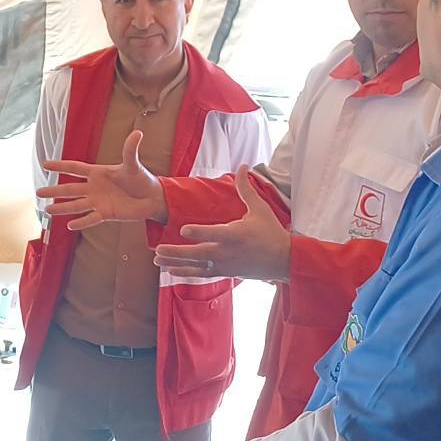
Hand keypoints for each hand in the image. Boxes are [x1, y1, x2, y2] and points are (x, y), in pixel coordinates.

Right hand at [37, 131, 165, 228]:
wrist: (151, 197)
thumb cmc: (141, 178)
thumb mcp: (133, 163)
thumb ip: (130, 150)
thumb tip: (137, 132)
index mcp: (98, 173)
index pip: (75, 168)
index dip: (60, 166)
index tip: (45, 164)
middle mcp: (94, 188)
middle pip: (70, 188)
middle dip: (54, 191)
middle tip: (38, 193)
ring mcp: (98, 202)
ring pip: (76, 205)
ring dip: (62, 207)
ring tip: (47, 210)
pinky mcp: (106, 214)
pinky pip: (91, 218)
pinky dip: (82, 222)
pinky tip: (69, 225)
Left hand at [157, 169, 291, 281]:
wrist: (283, 260)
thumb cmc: (271, 232)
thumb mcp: (260, 208)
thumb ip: (245, 188)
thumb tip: (243, 166)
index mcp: (236, 234)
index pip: (215, 233)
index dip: (199, 232)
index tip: (183, 229)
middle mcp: (228, 252)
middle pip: (199, 253)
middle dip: (177, 253)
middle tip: (158, 250)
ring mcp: (225, 264)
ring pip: (196, 267)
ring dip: (176, 264)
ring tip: (157, 261)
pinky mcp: (224, 272)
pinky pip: (201, 274)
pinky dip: (185, 273)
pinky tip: (170, 270)